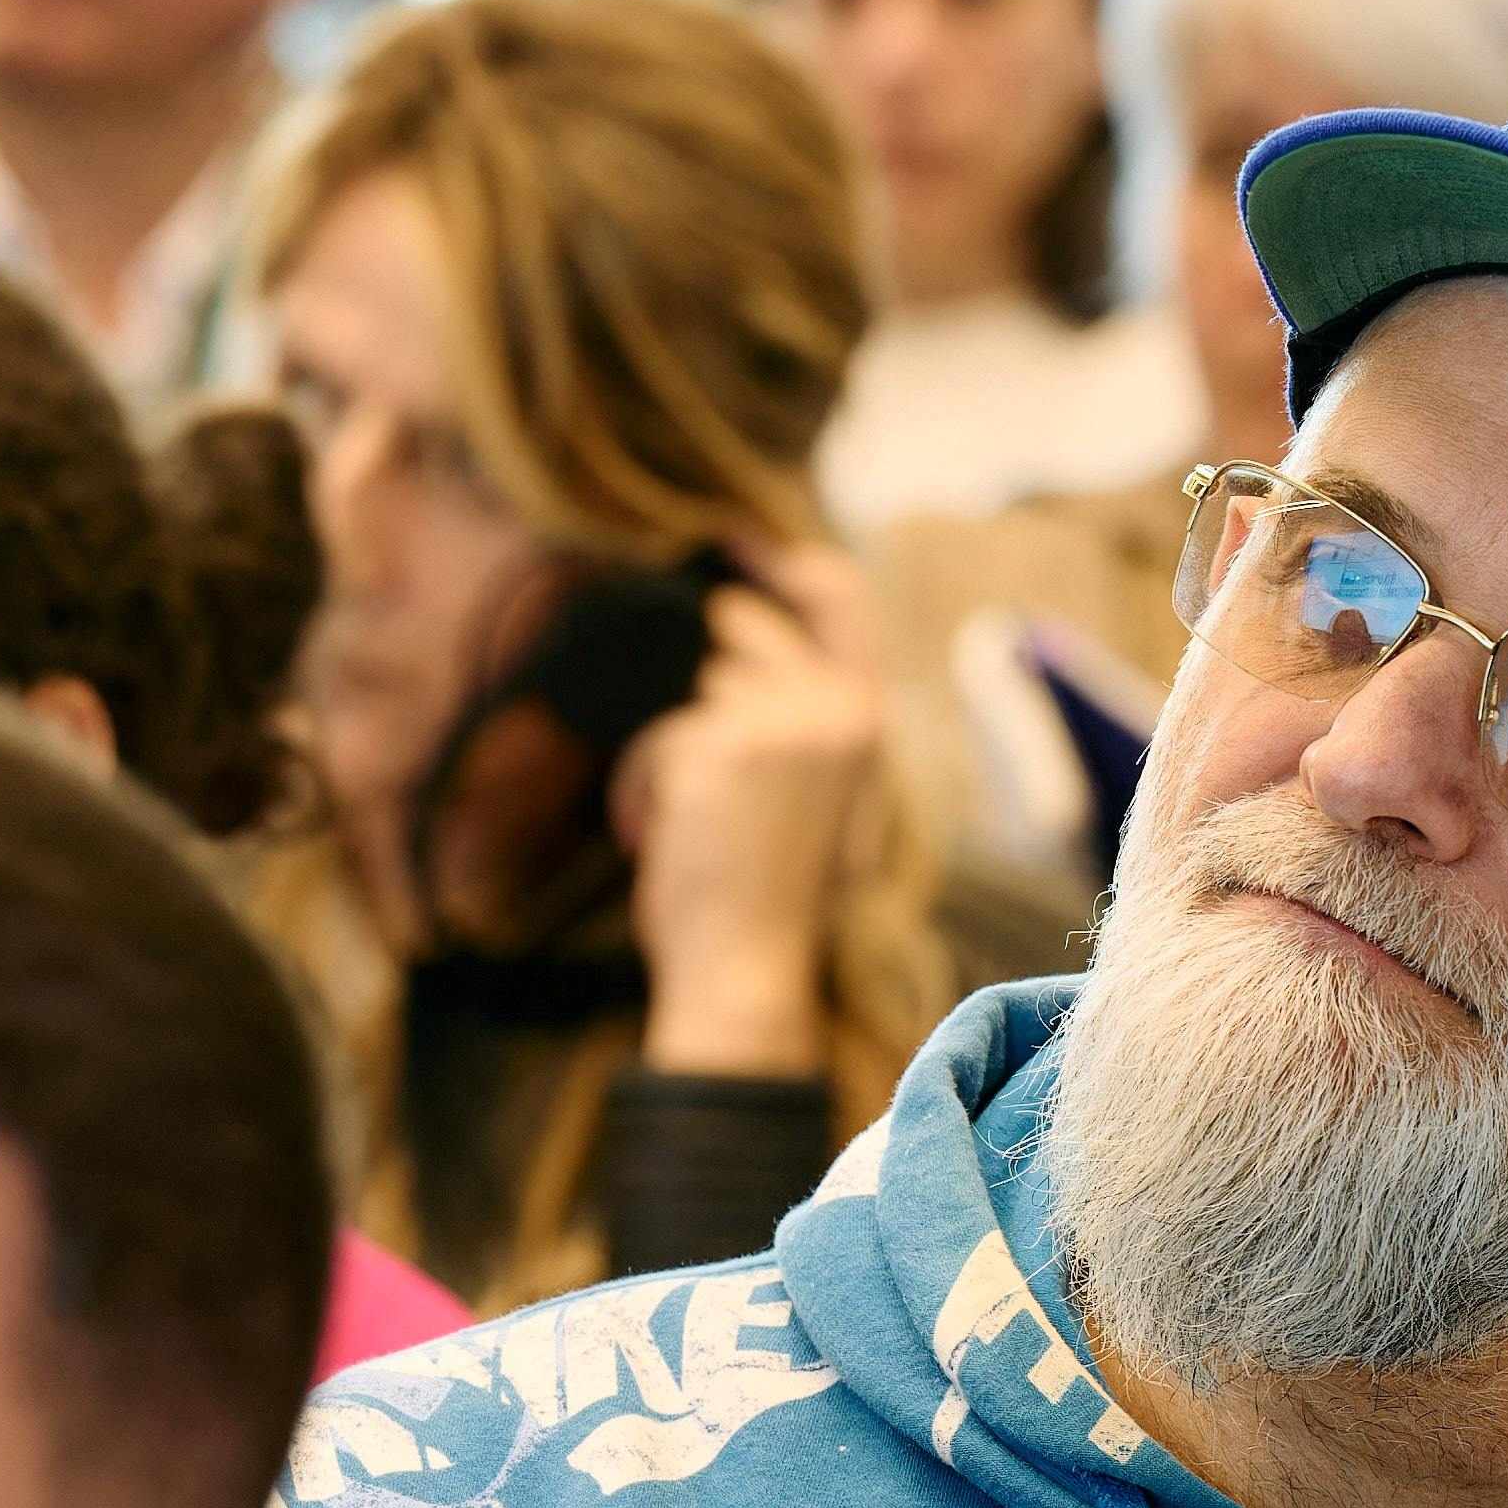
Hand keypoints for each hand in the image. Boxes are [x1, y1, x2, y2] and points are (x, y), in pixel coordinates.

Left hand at [613, 548, 880, 1080]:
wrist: (745, 965)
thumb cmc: (766, 885)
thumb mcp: (807, 785)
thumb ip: (793, 708)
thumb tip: (722, 617)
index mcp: (865, 716)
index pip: (839, 596)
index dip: (785, 561)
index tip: (735, 542)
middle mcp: (834, 708)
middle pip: (738, 632)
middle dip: (699, 687)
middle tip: (701, 774)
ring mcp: (778, 722)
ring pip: (689, 691)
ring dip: (667, 751)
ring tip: (686, 821)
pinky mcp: (719, 748)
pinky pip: (653, 738)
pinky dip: (641, 787)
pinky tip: (662, 838)